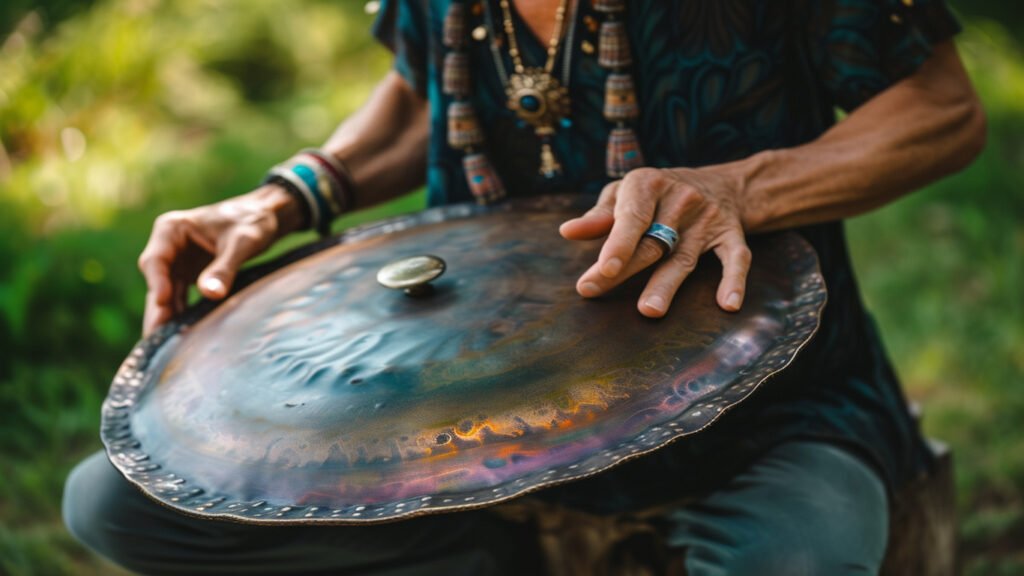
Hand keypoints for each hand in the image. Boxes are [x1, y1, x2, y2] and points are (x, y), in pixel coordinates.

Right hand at [137, 185, 304, 335]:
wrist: (265, 216)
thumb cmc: (252, 222)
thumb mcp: (242, 243)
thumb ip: (225, 268)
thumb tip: (210, 294)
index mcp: (172, 229)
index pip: (156, 259)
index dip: (157, 282)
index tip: (163, 301)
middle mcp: (169, 245)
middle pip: (156, 280)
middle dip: (156, 308)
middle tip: (153, 336)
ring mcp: (177, 261)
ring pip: (165, 292)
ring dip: (166, 316)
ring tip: (162, 345)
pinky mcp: (188, 274)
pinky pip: (179, 296)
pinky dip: (180, 313)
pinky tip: (180, 335)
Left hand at [559, 167, 750, 317]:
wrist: (722, 183)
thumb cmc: (657, 193)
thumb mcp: (625, 193)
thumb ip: (599, 216)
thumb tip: (568, 232)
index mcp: (649, 184)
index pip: (632, 217)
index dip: (618, 243)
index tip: (603, 267)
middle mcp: (681, 199)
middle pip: (651, 243)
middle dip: (624, 269)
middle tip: (594, 292)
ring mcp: (708, 219)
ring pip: (684, 257)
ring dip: (667, 285)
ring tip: (649, 311)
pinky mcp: (732, 234)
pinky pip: (736, 258)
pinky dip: (734, 280)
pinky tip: (727, 304)